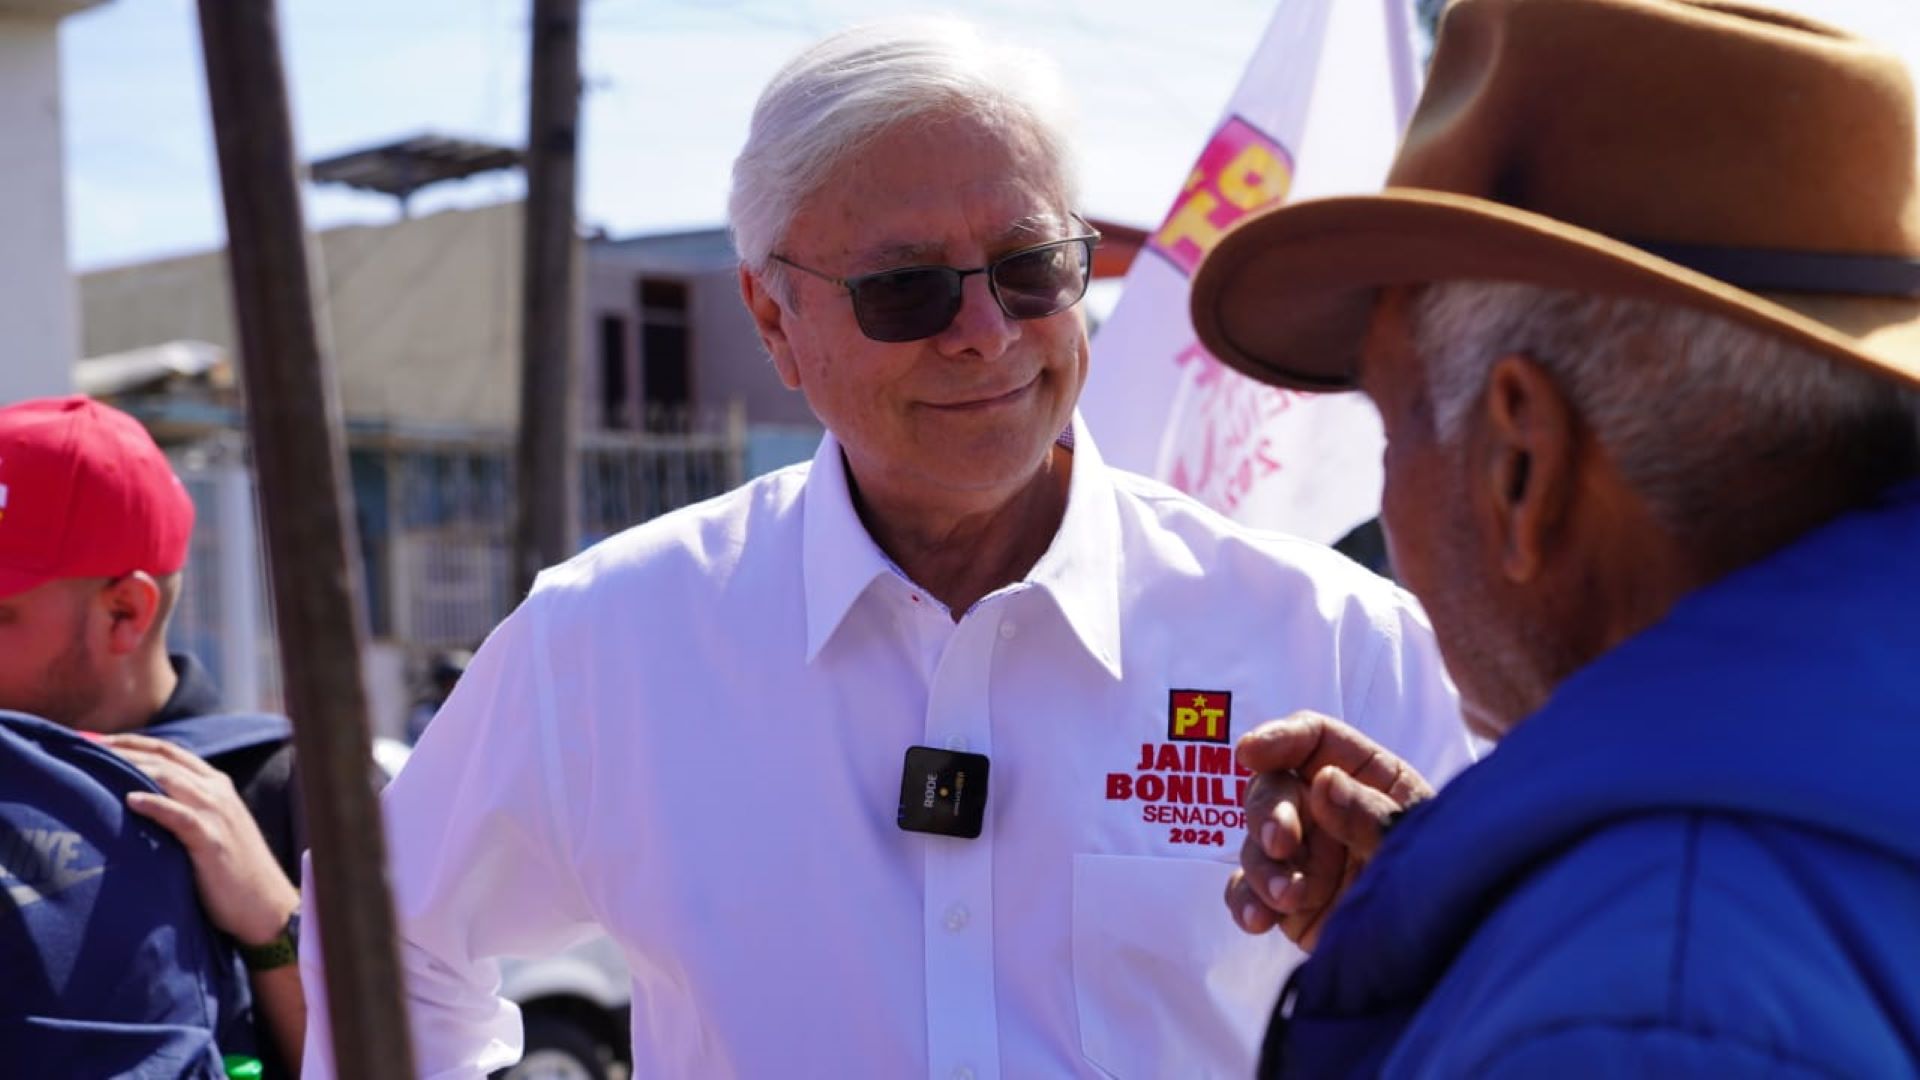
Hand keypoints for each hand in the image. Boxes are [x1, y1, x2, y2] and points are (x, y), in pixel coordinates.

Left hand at [103, 732, 299, 946]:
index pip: (170, 751)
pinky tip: (130, 799)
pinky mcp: (211, 839)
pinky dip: (155, 804)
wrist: (263, 904)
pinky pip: (180, 815)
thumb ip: (186, 807)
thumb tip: (140, 800)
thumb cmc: (230, 871)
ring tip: (98, 765)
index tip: (97, 741)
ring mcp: (216, 814)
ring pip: (170, 779)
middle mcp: (217, 792)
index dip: (134, 742)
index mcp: (217, 785)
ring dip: (132, 769)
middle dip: (124, 751)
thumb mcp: (212, 827)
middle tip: (86, 749)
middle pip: (165, 760)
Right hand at [1223, 711, 1431, 950]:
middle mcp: (1325, 809)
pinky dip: (1246, 902)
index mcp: (1365, 776)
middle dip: (1269, 812)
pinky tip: (1258, 920)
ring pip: (1256, 843)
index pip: (1314, 739)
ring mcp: (1303, 855)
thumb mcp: (1416, 842)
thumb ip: (1371, 815)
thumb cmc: (1445, 881)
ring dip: (1263, 866)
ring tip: (1288, 895)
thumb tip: (1324, 781)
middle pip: (1274, 787)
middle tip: (1280, 842)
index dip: (1280, 738)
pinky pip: (1249, 892)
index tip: (1251, 752)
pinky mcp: (1287, 899)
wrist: (1449, 956)